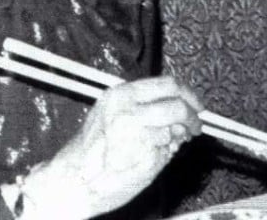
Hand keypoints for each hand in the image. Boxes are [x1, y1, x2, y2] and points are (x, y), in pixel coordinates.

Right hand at [20, 76, 202, 219]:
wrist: (70, 183)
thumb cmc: (91, 153)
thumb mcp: (114, 117)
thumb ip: (145, 109)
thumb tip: (179, 110)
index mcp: (121, 95)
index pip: (168, 84)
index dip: (189, 95)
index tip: (197, 105)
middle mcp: (128, 111)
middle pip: (178, 105)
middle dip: (192, 116)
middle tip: (195, 126)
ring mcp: (135, 134)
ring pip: (175, 129)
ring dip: (178, 137)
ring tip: (165, 145)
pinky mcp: (142, 157)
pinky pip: (166, 151)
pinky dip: (165, 154)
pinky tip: (148, 158)